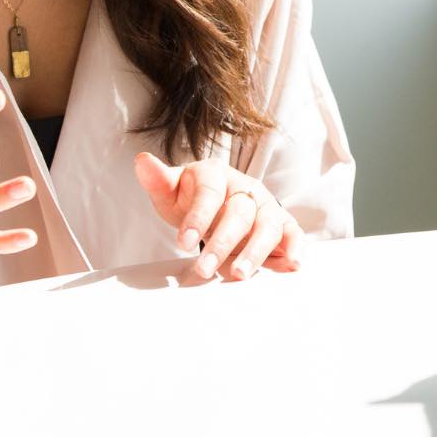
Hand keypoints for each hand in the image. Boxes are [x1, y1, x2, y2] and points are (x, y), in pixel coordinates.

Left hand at [134, 153, 302, 280]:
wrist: (217, 202)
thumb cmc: (192, 197)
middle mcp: (246, 187)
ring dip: (255, 251)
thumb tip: (142, 161)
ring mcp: (265, 205)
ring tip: (238, 274)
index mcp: (216, 174)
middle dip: (222, 243)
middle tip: (204, 269)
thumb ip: (158, 180)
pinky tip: (290, 265)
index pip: (209, 193)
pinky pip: (292, 233)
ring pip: (267, 225)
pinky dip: (294, 248)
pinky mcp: (281, 223)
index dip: (198, 217)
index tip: (182, 242)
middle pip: (239, 213)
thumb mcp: (171, 191)